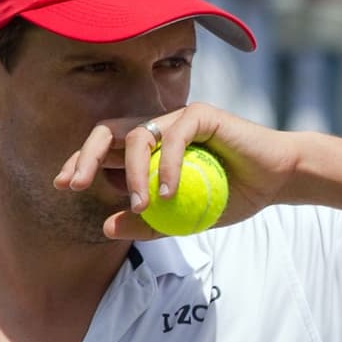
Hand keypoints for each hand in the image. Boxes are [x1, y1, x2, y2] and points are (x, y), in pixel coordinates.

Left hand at [51, 102, 303, 241]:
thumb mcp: (183, 219)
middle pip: (107, 131)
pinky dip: (168, 167)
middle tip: (74, 185)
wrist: (277, 180)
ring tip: (143, 206)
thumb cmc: (232, 196)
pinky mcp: (201, 114)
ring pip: (137, 136)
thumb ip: (147, 224)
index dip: (79, 162)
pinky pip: (174, 138)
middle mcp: (158, 128)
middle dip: (84, 155)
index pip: (104, 149)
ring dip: (133, 174)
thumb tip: (105, 227)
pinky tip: (169, 194)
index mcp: (149, 149)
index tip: (63, 185)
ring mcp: (178, 118)